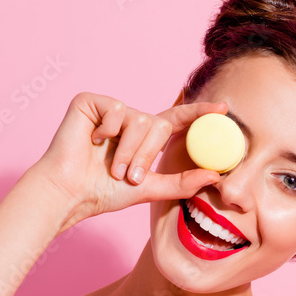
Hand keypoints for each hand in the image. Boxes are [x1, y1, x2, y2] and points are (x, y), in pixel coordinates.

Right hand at [28, 91, 226, 227]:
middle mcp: (131, 120)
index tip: (225, 109)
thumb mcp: (150, 188)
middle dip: (146, 154)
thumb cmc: (104, 192)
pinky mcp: (91, 102)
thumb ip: (182, 182)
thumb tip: (215, 175)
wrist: (70, 192)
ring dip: (127, 149)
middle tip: (129, 176)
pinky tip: (93, 141)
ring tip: (111, 167)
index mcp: (145, 137)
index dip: (200, 113)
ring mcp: (111, 110)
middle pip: (158, 126)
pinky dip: (108, 130)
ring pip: (138, 119)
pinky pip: (115, 109)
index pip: (178, 120)